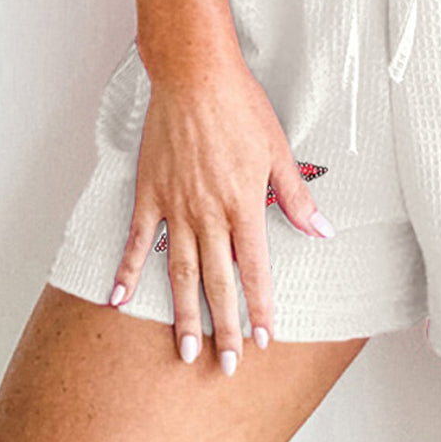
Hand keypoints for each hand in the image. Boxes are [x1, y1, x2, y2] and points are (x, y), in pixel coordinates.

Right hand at [107, 50, 333, 372]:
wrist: (195, 76)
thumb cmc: (240, 107)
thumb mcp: (279, 150)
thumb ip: (296, 196)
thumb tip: (322, 231)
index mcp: (243, 204)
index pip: (254, 269)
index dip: (260, 307)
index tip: (264, 340)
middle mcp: (208, 213)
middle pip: (216, 281)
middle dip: (223, 326)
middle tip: (225, 365)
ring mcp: (175, 205)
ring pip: (179, 271)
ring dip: (183, 313)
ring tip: (184, 350)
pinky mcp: (150, 193)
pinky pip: (137, 240)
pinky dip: (127, 272)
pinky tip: (119, 301)